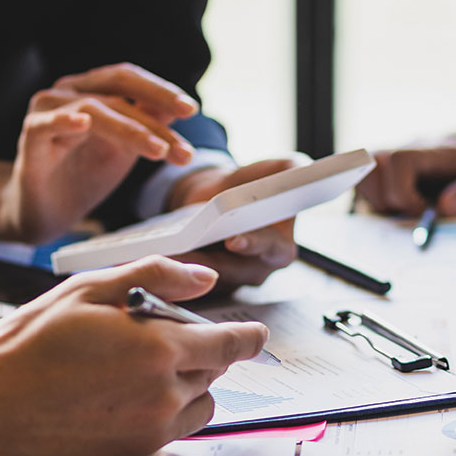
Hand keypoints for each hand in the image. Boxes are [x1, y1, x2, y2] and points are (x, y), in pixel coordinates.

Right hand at [0, 64, 199, 244]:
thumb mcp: (124, 149)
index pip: (129, 79)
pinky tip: (82, 123)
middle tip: (184, 132)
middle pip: (116, 88)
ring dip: (130, 129)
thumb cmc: (83, 175)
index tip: (192, 109)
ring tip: (158, 150)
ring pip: (92, 109)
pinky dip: (63, 120)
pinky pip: (45, 124)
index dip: (161, 90)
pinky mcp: (29, 137)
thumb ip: (147, 125)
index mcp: (93, 90)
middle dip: (155, 109)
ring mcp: (46, 111)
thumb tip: (177, 109)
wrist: (44, 211)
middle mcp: (68, 92)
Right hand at [0, 256, 268, 455]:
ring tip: (135, 370)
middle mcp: (166, 395)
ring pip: (198, 405)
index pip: (232, 344)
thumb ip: (155, 277)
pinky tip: (118, 397)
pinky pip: (170, 430)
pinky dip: (162, 412)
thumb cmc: (30, 344)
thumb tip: (207, 278)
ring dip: (186, 386)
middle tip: (153, 338)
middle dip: (198, 352)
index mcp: (161, 349)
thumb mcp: (88, 291)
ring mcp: (152, 431)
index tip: (257, 333)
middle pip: (213, 371)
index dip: (248, 336)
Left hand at [166, 157, 300, 288]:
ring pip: (206, 279)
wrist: (217, 197)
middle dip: (211, 262)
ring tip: (164, 254)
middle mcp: (256, 269)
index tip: (234, 239)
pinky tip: (153, 257)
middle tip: (189, 252)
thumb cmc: (248, 187)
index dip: (254, 245)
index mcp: (279, 247)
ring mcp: (228, 279)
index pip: (270, 250)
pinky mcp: (202, 284)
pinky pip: (186, 283)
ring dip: (184, 268)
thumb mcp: (273, 172)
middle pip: (234, 270)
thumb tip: (302, 170)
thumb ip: (290, 171)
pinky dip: (170, 270)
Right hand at [356, 83, 455, 216]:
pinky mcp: (396, 163)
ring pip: (364, 170)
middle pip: (372, 165)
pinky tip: (402, 206)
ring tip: (406, 211)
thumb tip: (444, 208)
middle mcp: (413, 148)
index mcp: (439, 151)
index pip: (398, 160)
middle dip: (384, 199)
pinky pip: (368, 177)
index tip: (424, 212)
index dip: (401, 193)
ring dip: (376, 198)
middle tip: (413, 214)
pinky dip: (376, 197)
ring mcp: (402, 153)